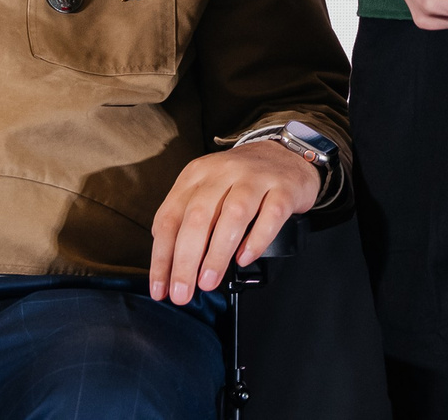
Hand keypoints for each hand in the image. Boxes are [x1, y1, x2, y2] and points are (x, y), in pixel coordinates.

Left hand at [148, 141, 320, 304]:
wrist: (287, 154)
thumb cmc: (242, 181)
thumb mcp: (207, 189)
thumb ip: (187, 219)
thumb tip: (169, 265)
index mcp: (197, 174)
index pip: (170, 217)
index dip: (162, 257)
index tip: (160, 288)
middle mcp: (224, 172)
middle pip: (198, 218)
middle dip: (185, 261)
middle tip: (182, 293)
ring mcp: (256, 179)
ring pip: (233, 216)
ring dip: (217, 254)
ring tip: (208, 282)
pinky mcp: (284, 189)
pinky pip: (270, 216)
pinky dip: (256, 241)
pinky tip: (244, 259)